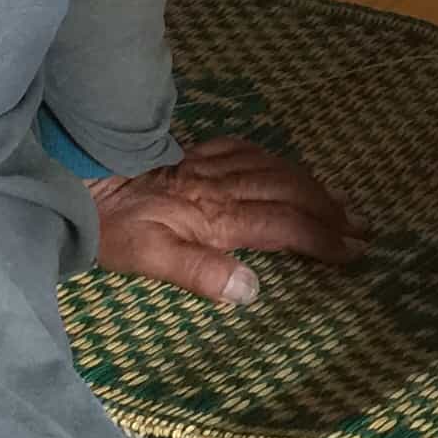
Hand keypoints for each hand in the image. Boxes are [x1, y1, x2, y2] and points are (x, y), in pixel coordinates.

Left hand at [91, 135, 365, 305]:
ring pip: (274, 168)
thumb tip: (253, 289)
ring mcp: (207, 163)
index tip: (354, 251)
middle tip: (362, 226)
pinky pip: (247, 148)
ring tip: (338, 199)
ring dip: (310, 184)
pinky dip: (275, 158)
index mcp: (216, 217)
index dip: (322, 239)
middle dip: (329, 209)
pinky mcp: (191, 151)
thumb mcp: (148, 259)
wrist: (75, 174)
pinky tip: (281, 164)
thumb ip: (201, 273)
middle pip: (289, 192)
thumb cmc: (111, 228)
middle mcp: (220, 186)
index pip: (284, 227)